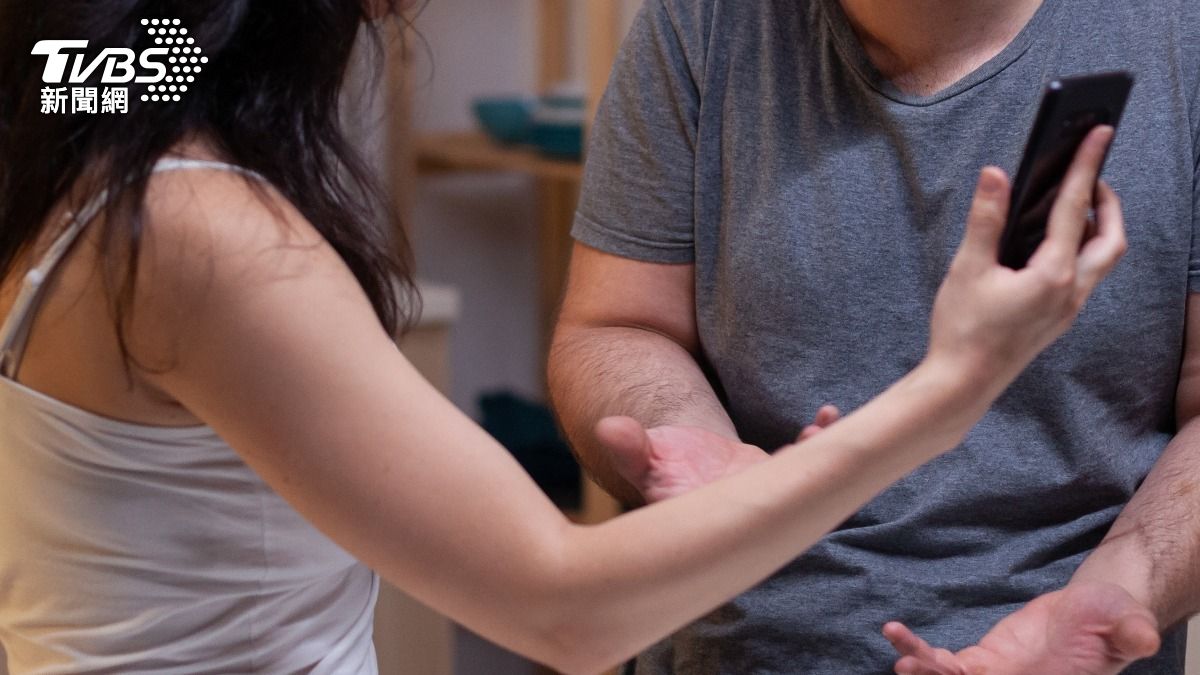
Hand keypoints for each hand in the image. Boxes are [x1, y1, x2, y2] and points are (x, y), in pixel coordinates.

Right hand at [595, 405, 839, 502]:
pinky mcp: (778, 481)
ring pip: (797, 488)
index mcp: (704, 520)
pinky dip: (820, 443)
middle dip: (794, 487)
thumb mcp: (639, 456)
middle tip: (806, 454)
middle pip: (773, 511)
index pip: (725, 523)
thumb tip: (610, 428)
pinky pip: (807, 467)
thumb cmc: (655, 464)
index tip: (755, 477)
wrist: (680, 463)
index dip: (744, 507)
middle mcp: (739, 516)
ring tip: (817, 431)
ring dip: (816, 461)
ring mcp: (762, 499)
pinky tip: (824, 417)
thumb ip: (628, 448)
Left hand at [883, 581, 1160, 674]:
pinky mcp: (981, 663)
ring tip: (901, 662)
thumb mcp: (1127, 620)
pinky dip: (919, 652)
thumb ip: (1132, 629)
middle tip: (911, 671)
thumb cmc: (1112, 619)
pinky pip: (945, 664)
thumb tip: (1143, 637)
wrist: (1092, 612)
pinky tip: (897, 637)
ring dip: (924, 671)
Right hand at [926, 126, 1126, 389]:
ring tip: (1073, 207)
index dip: (1087, 167)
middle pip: (1112, 239)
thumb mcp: (967, 269)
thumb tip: (996, 175)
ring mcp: (1067, 310)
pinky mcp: (1057, 320)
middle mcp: (1071, 293)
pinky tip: (1050, 246)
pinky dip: (1079, 251)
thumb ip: (985, 219)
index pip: (1076, 209)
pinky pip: (1083, 277)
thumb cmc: (962, 330)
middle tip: (1090, 177)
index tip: (1099, 134)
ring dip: (1097, 229)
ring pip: (1102, 261)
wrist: (962, 384)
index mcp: (1054, 275)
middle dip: (1108, 203)